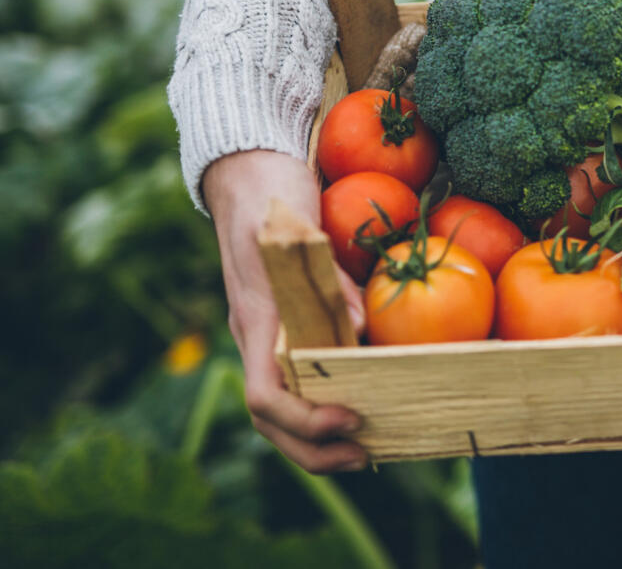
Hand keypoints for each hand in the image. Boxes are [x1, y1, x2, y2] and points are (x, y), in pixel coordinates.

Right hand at [204, 150, 368, 471]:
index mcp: (257, 319)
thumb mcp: (298, 226)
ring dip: (320, 438)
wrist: (249, 168)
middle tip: (367, 456)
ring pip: (285, 408)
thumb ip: (326, 276)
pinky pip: (301, 379)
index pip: (265, 396)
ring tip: (370, 447)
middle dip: (315, 449)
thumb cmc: (272, 192)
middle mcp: (258, 336)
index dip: (305, 420)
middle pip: (273, 420)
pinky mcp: (288, 324)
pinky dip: (327, 403)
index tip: (349, 418)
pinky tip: (367, 403)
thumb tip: (360, 328)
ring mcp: (269, 333)